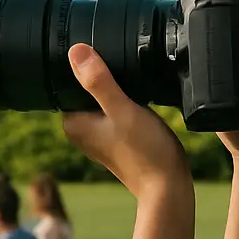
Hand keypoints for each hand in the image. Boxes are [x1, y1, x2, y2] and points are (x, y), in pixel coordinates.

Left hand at [61, 44, 190, 199]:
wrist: (168, 186)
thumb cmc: (145, 151)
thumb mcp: (121, 109)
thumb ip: (98, 81)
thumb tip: (76, 51)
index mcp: (72, 121)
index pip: (71, 80)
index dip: (89, 66)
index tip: (109, 60)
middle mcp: (81, 129)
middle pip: (88, 87)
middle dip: (106, 76)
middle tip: (126, 72)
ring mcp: (99, 135)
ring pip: (104, 97)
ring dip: (118, 88)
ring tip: (136, 88)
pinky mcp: (117, 137)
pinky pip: (117, 109)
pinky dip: (126, 101)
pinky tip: (140, 99)